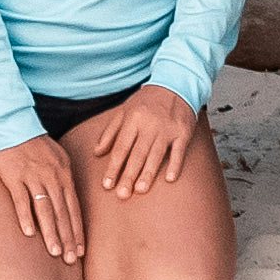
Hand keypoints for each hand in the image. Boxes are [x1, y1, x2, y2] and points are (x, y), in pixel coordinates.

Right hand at [0, 127, 88, 261]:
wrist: (13, 127)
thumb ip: (65, 179)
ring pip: (45, 209)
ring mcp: (33, 177)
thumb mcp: (58, 157)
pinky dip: (25, 217)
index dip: (77, 230)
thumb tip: (71, 201)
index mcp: (64, 175)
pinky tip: (29, 233)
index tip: (80, 251)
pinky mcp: (14, 177)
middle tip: (70, 259)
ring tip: (54, 252)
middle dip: (67, 238)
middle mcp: (52, 177)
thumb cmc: (36, 145)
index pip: (74, 208)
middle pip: (62, 213)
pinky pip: (21, 200)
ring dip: (51, 232)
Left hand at [72, 84, 201, 198]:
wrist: (176, 84)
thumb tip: (96, 152)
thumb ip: (110, 132)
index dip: (113, 167)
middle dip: (129, 175)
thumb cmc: (148, 102)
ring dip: (148, 173)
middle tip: (122, 194)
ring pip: (156, 154)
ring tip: (140, 190)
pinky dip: (175, 164)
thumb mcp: (124, 111)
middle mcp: (149, 125)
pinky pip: (179, 151)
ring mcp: (167, 129)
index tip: (107, 185)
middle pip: (137, 154)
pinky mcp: (183, 132)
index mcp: (132, 120)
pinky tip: (169, 178)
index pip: (121, 148)